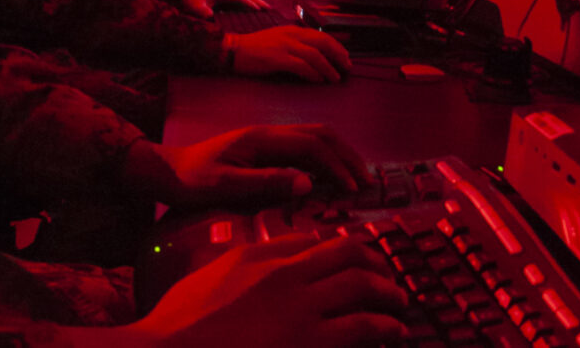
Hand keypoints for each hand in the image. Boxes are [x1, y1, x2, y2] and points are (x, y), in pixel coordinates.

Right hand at [131, 235, 407, 347]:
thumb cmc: (180, 323)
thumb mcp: (212, 277)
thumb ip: (247, 261)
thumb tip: (276, 256)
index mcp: (262, 257)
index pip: (316, 241)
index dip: (345, 250)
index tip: (358, 261)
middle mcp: (287, 276)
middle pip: (349, 256)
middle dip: (377, 265)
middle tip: (389, 280)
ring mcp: (301, 311)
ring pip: (363, 288)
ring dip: (390, 296)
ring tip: (400, 307)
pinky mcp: (310, 345)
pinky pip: (362, 328)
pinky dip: (385, 328)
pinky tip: (392, 333)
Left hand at [154, 124, 372, 206]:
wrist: (166, 171)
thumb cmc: (191, 180)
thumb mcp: (225, 186)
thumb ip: (266, 183)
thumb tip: (308, 184)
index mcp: (262, 138)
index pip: (312, 145)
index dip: (337, 165)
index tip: (353, 189)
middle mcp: (268, 133)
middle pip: (320, 134)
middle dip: (347, 155)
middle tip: (367, 180)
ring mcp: (267, 139)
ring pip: (314, 138)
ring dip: (338, 155)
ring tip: (356, 178)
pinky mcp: (264, 149)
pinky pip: (302, 149)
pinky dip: (323, 160)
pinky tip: (329, 178)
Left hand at [181, 0, 267, 17]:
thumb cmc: (192, 0)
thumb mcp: (195, 7)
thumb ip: (203, 11)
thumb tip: (210, 16)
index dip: (250, 3)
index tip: (259, 10)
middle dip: (259, 1)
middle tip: (270, 8)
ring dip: (257, 1)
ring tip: (267, 7)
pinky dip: (251, 2)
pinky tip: (256, 8)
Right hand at [233, 25, 350, 82]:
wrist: (232, 50)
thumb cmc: (255, 49)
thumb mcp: (278, 40)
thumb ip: (295, 45)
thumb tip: (315, 57)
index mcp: (292, 30)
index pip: (321, 36)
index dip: (337, 47)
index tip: (345, 58)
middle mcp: (291, 35)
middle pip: (323, 42)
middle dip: (338, 55)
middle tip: (347, 68)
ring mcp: (284, 45)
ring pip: (315, 55)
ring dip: (328, 68)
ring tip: (335, 78)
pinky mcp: (277, 58)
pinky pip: (301, 65)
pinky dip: (312, 73)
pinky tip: (318, 80)